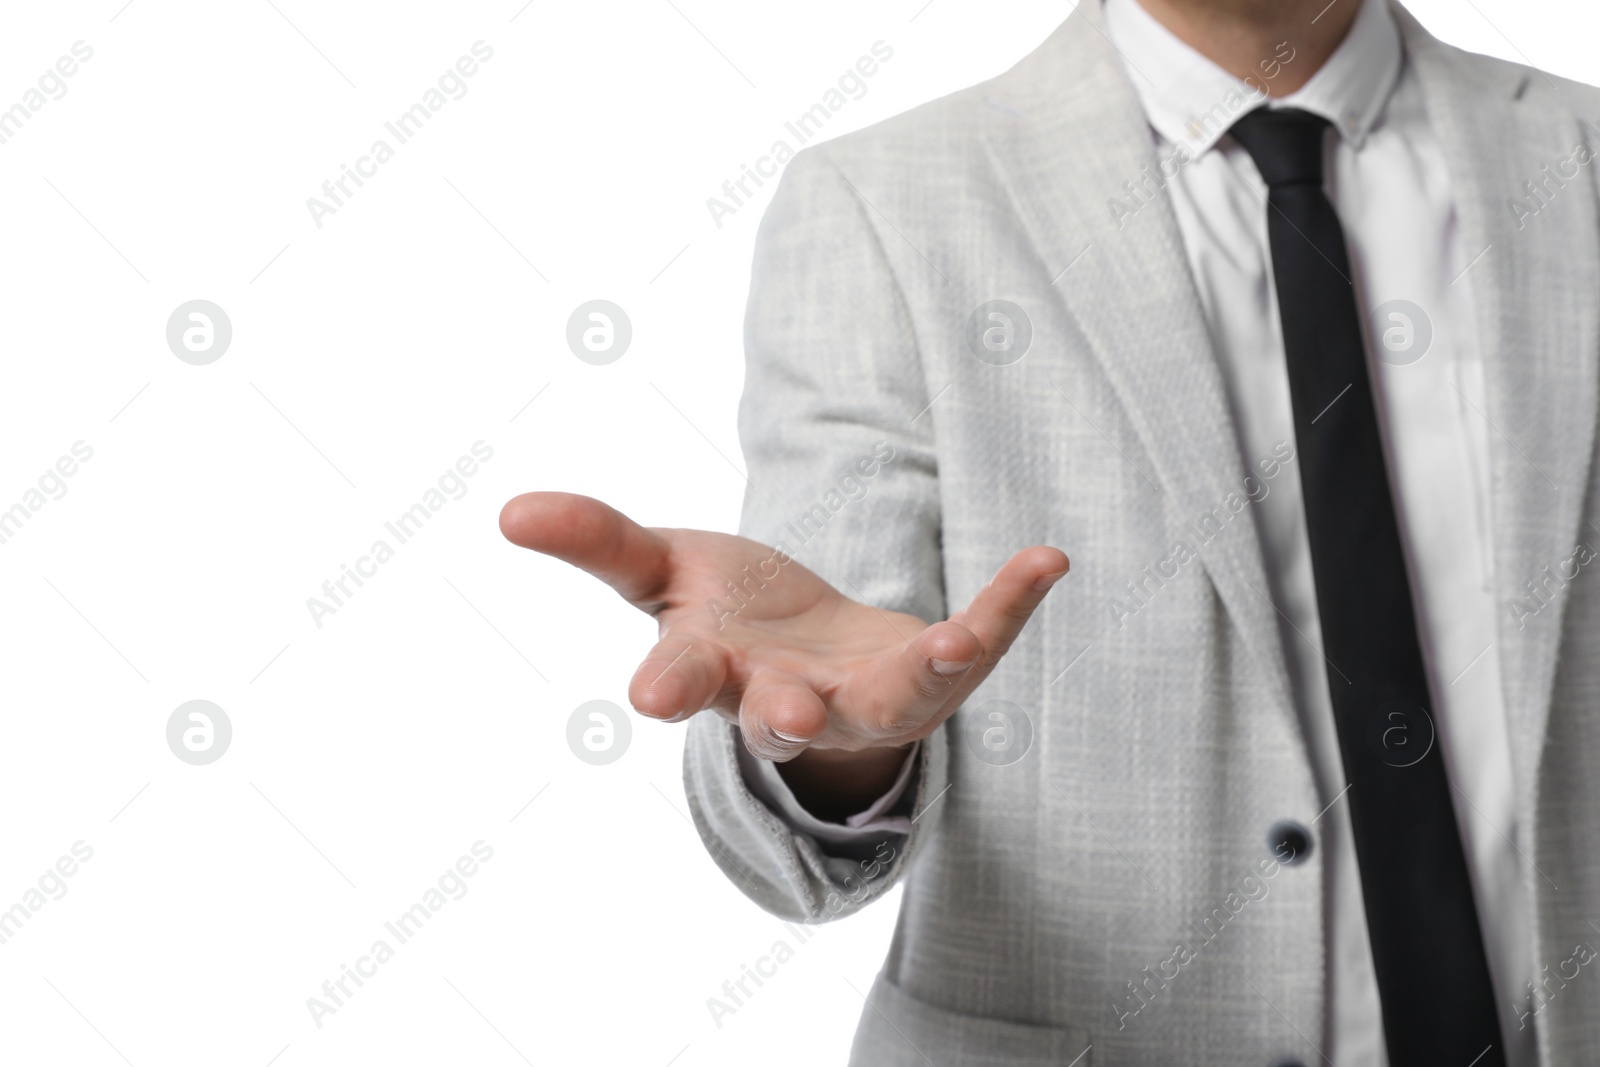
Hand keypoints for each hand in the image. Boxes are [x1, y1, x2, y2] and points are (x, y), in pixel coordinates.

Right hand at [499, 492, 1068, 772]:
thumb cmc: (731, 618)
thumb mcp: (663, 572)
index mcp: (714, 673)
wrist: (818, 661)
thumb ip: (598, 543)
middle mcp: (787, 700)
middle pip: (781, 715)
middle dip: (782, 713)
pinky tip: (1047, 560)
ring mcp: (865, 697)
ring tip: (954, 642)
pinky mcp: (930, 675)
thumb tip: (509, 509)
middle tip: (786, 713)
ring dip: (919, 675)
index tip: (649, 702)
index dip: (669, 687)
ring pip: (889, 702)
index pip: (685, 680)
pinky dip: (1008, 605)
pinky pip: (975, 646)